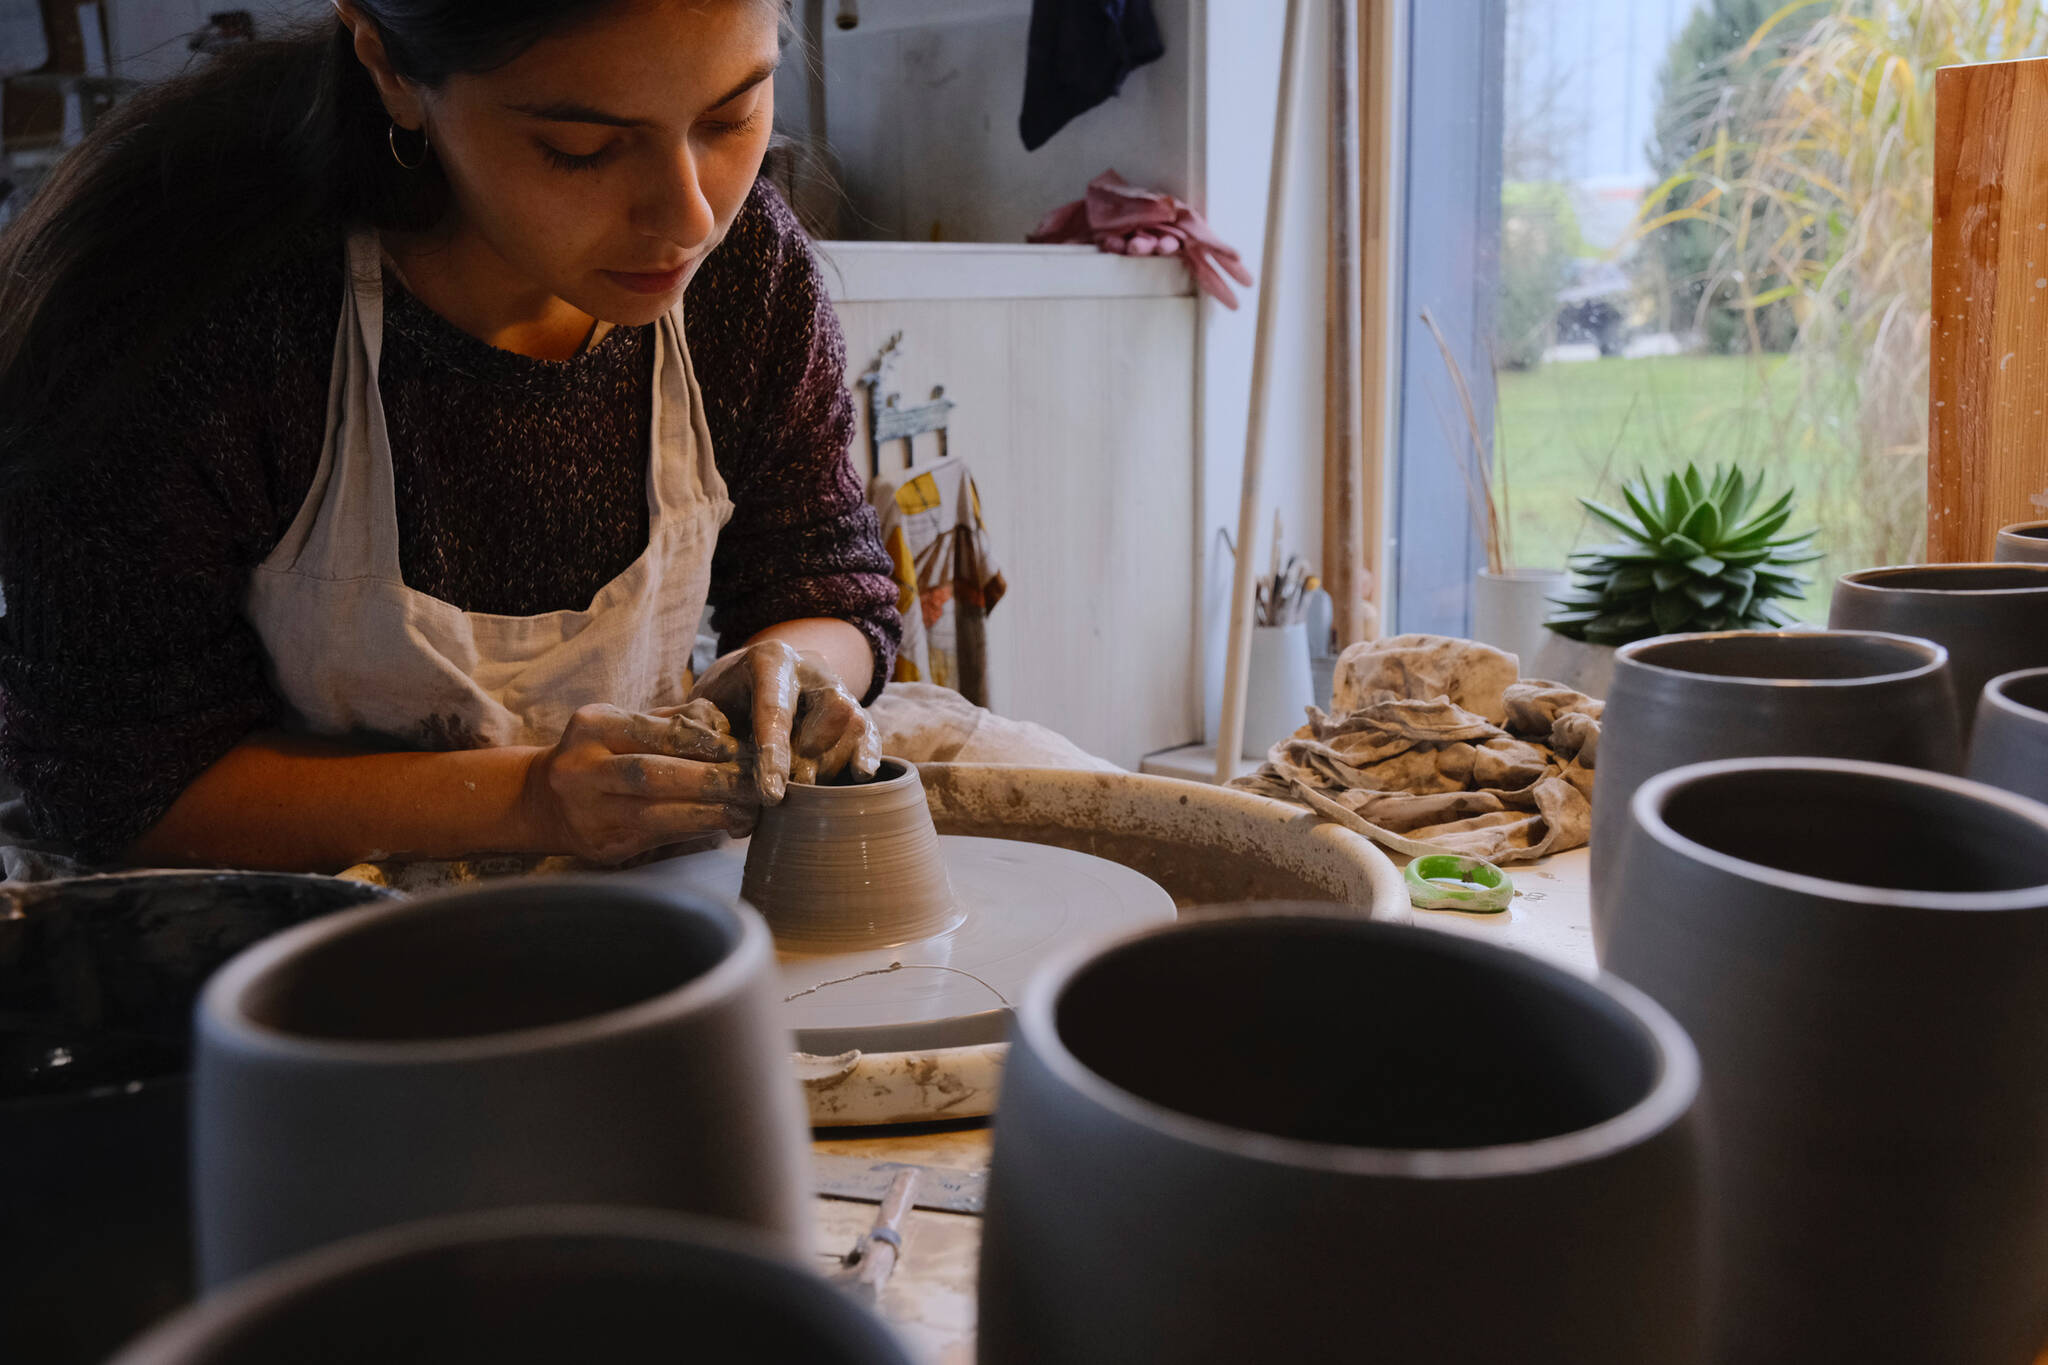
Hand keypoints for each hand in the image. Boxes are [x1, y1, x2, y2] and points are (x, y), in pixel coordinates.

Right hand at [520, 701, 758, 863]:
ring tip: (745, 811)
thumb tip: (726, 728)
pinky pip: (656, 839)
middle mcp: (582, 769)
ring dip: (708, 814)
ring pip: (656, 815)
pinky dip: (693, 831)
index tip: (739, 751)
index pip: (657, 732)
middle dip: (710, 781)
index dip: (703, 743)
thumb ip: (674, 720)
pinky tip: (721, 826)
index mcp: (592, 727)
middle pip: (654, 775)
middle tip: (752, 784)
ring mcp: (588, 812)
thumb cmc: (602, 753)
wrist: (545, 799)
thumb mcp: (625, 723)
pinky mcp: (601, 846)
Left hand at [690, 640, 881, 801]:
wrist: (749, 677)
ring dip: (834, 764)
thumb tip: (723, 778)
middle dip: (811, 759)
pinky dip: (869, 755)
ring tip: (808, 788)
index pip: (777, 708)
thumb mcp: (706, 706)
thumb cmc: (724, 698)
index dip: (774, 754)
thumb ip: (710, 731)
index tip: (771, 794)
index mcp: (770, 660)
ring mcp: (837, 686)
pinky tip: (860, 776)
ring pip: (855, 722)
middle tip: (788, 792)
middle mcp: (811, 667)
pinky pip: (872, 730)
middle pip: (831, 710)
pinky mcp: (855, 708)